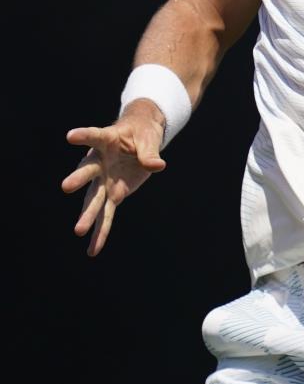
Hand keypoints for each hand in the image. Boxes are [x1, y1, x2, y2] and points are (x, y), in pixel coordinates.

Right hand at [61, 101, 166, 256]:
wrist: (140, 140)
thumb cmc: (142, 134)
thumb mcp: (148, 139)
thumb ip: (150, 153)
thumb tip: (157, 166)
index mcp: (107, 140)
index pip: (93, 136)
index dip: (83, 136)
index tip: (70, 136)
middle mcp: (99, 162)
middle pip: (87, 171)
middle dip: (78, 178)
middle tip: (66, 186)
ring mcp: (104, 180)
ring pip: (94, 198)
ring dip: (87, 215)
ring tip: (79, 231)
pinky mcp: (113, 194)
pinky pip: (106, 214)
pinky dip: (101, 232)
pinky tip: (93, 249)